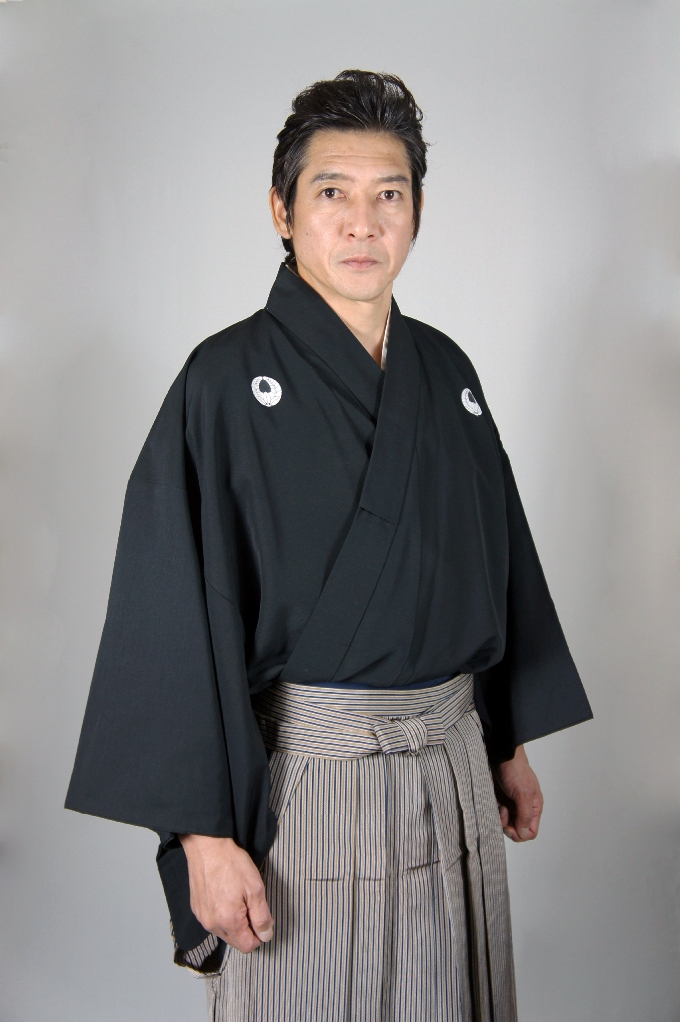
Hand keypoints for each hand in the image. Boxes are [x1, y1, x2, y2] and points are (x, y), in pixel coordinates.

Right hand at [178, 834, 273, 952]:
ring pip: (224, 932)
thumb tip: (266, 935)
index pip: (247, 946)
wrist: (206, 846)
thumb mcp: (255, 888)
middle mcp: (211, 924)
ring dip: (234, 922)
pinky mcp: (197, 909)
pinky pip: (213, 921)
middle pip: (235, 941)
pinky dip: (222, 914)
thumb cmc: (231, 863)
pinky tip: (225, 895)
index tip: (262, 918)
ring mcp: (202, 917)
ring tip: (238, 897)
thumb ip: (262, 916)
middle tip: (251, 904)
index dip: (259, 935)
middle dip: (247, 929)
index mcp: (228, 921)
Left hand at [492, 744, 543, 841]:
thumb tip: (524, 834)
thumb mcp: (523, 793)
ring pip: (506, 823)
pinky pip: (497, 814)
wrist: (501, 755)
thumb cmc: (515, 770)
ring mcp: (511, 804)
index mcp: (534, 807)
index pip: (531, 832)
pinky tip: (495, 802)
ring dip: (501, 818)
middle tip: (503, 814)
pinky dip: (495, 811)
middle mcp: (524, 808)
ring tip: (500, 805)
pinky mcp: (501, 800)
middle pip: (517, 829)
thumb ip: (525, 815)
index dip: (520, 833)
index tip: (510, 827)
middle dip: (509, 826)